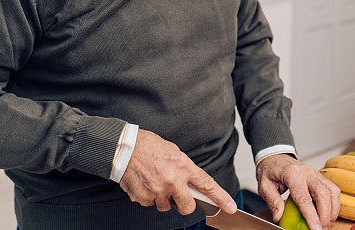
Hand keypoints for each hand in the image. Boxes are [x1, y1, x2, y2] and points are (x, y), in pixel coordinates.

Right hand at [119, 128, 236, 215]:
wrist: (124, 147)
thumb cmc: (148, 146)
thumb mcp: (173, 152)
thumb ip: (183, 169)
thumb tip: (189, 182)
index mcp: (183, 167)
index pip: (207, 185)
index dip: (221, 197)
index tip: (230, 207)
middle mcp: (173, 181)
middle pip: (188, 207)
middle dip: (184, 204)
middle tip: (177, 196)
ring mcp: (158, 191)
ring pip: (166, 207)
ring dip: (163, 199)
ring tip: (154, 181)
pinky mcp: (144, 198)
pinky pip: (150, 204)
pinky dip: (148, 197)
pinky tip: (143, 182)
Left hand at [256, 154, 340, 229]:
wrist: (275, 158)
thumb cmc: (270, 171)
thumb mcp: (264, 186)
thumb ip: (273, 201)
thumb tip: (279, 217)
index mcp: (292, 174)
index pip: (304, 198)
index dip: (311, 216)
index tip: (315, 229)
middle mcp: (307, 172)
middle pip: (323, 194)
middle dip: (325, 215)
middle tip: (320, 229)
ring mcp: (316, 173)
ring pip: (332, 191)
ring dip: (332, 210)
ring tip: (325, 223)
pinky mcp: (320, 176)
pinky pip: (333, 190)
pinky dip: (333, 203)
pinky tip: (327, 213)